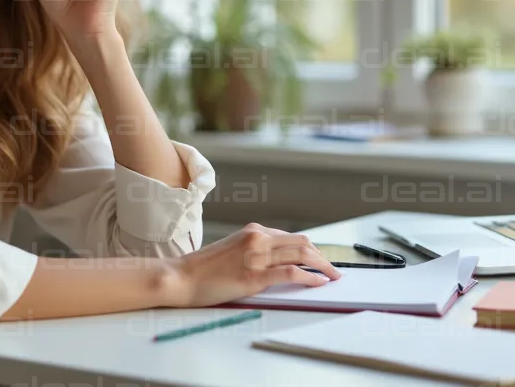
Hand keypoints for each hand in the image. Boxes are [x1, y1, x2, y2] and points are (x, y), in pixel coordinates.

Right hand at [160, 223, 342, 307]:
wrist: (182, 277)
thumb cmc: (204, 269)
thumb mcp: (232, 251)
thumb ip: (253, 251)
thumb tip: (276, 262)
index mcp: (252, 231)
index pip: (291, 237)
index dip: (311, 249)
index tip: (320, 260)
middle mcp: (257, 238)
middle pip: (302, 242)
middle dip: (322, 256)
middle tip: (332, 269)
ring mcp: (257, 256)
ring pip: (302, 254)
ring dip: (322, 266)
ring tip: (332, 276)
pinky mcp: (255, 276)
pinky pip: (292, 273)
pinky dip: (310, 277)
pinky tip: (318, 283)